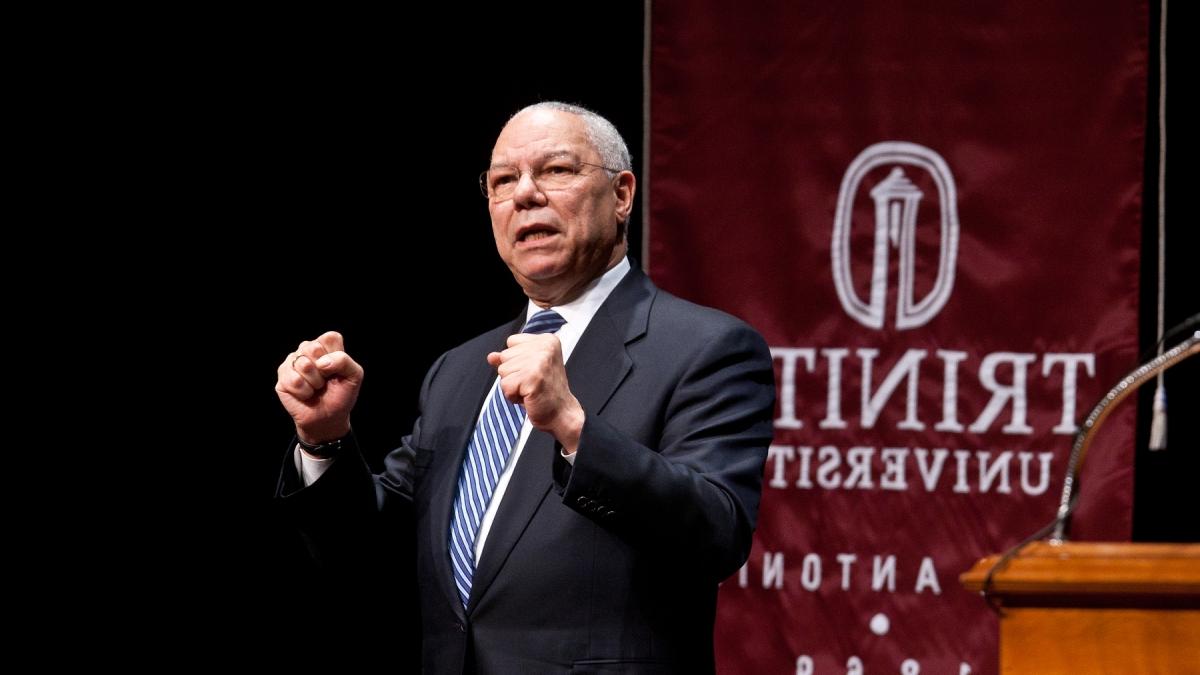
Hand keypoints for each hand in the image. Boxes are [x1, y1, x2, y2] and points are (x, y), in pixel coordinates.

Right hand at [275, 331, 362, 443]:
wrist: (328, 418)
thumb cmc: (341, 395)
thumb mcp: (354, 376)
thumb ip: (345, 361)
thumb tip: (321, 362)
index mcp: (326, 346)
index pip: (330, 337)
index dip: (335, 355)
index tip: (337, 370)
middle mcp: (307, 350)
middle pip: (313, 348)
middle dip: (324, 370)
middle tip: (325, 380)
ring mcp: (293, 362)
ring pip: (303, 364)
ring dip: (314, 382)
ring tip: (315, 388)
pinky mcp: (282, 375)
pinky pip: (293, 379)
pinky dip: (304, 392)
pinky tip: (305, 394)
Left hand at [487, 333, 584, 452]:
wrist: (561, 414)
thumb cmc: (546, 393)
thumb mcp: (528, 369)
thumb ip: (511, 359)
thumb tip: (491, 356)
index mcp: (547, 340)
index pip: (511, 341)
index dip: (516, 360)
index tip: (533, 372)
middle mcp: (545, 347)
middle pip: (505, 355)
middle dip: (513, 374)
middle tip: (532, 383)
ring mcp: (539, 361)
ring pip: (502, 370)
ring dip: (512, 385)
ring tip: (530, 390)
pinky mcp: (532, 377)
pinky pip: (505, 385)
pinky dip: (512, 396)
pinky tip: (528, 397)